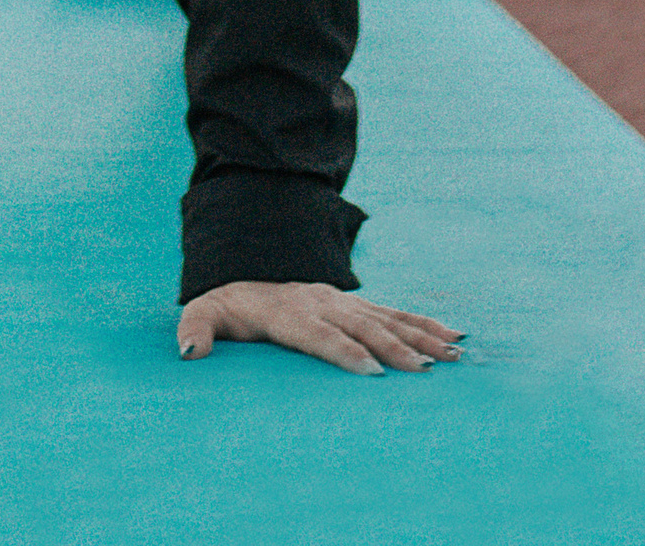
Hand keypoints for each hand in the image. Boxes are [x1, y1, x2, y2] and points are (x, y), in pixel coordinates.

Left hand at [177, 281, 462, 376]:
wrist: (249, 272)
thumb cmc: (228, 305)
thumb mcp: (206, 313)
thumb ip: (196, 328)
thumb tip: (190, 351)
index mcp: (289, 312)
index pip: (321, 334)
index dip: (346, 352)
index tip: (373, 372)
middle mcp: (322, 303)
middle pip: (363, 328)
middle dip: (395, 348)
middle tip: (426, 369)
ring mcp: (343, 302)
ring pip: (387, 319)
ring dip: (421, 336)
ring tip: (454, 353)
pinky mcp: (356, 305)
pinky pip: (395, 313)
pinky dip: (424, 323)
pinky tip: (453, 335)